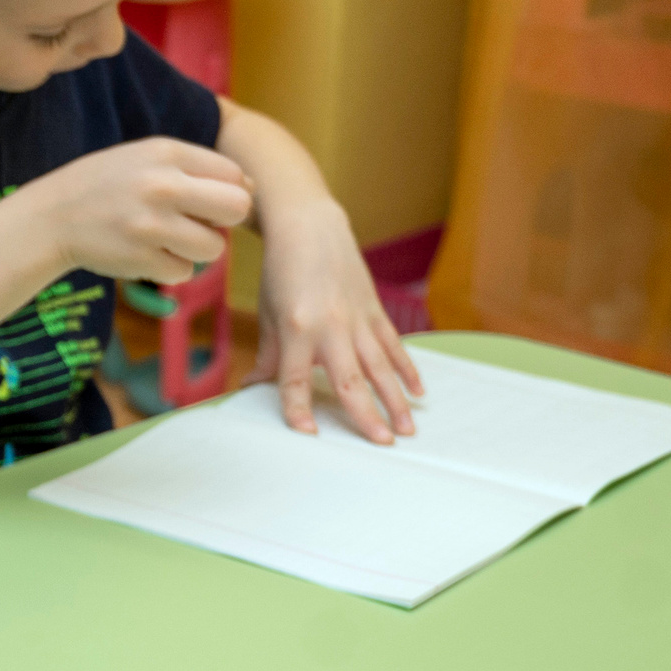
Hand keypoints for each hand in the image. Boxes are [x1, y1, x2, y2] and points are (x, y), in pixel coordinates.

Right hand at [32, 137, 252, 284]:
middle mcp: (162, 186)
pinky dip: (170, 267)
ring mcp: (151, 225)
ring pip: (214, 248)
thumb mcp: (147, 157)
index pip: (233, 174)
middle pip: (236, 208)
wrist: (51, 217)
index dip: (228, 191)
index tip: (205, 200)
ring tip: (167, 238)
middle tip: (201, 222)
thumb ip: (197, 166)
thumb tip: (250, 187)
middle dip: (226, 220)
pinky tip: (146, 252)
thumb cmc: (107, 184)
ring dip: (197, 249)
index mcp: (166, 152)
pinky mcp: (141, 260)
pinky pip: (184, 272)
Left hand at [253, 198, 421, 443]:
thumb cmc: (282, 271)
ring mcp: (357, 319)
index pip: (296, 379)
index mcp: (297, 328)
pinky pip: (393, 345)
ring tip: (408, 429)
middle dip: (366, 415)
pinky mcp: (374, 310)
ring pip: (381, 367)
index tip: (307, 434)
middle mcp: (331, 326)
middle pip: (350, 380)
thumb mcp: (269, 313)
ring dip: (396, 400)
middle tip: (382, 444)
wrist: (310, 227)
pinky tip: (419, 392)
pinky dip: (407, 369)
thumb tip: (252, 388)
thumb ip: (267, 355)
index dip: (298, 408)